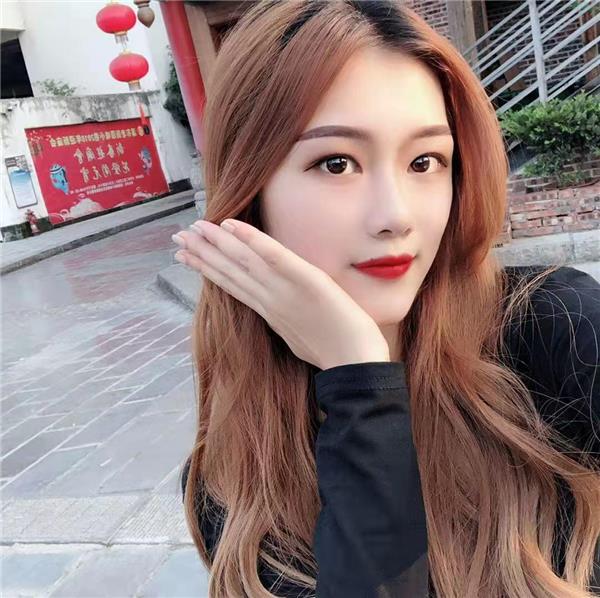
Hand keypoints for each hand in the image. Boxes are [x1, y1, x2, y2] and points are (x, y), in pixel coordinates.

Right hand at [172, 219, 389, 369]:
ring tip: (193, 228)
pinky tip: (230, 225)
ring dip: (216, 244)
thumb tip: (277, 309)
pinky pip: (274, 256)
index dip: (207, 270)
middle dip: (202, 254)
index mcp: (270, 312)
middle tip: (177, 237)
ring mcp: (285, 291)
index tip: (185, 257)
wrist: (356, 365)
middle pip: (230, 272)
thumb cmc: (335, 352)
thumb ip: (286, 317)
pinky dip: (251, 239)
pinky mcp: (306, 281)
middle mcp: (270, 300)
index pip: (232, 285)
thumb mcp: (302, 335)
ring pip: (244, 262)